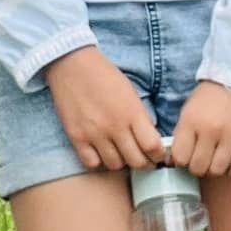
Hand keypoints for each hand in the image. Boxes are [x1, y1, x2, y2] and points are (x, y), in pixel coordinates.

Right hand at [44, 46, 164, 171]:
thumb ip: (140, 118)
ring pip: (115, 165)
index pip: (152, 146)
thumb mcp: (131, 93)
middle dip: (144, 163)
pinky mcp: (76, 137)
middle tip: (142, 158)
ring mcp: (94, 134)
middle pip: (136, 161)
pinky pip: (92, 163)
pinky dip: (98, 161)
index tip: (157, 154)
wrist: (72, 65)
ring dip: (121, 162)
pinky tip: (100, 151)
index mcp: (132, 112)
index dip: (158, 155)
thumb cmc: (104, 75)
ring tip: (120, 152)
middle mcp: (114, 126)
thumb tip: (150, 141)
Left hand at [169, 80, 230, 177]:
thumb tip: (174, 159)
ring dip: (214, 169)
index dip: (181, 160)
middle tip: (200, 160)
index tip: (185, 157)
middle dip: (196, 167)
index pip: (180, 157)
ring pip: (218, 170)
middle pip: (198, 167)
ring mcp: (230, 135)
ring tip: (214, 161)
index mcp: (191, 121)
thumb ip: (181, 134)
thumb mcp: (188, 109)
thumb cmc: (211, 96)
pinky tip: (230, 162)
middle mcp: (210, 130)